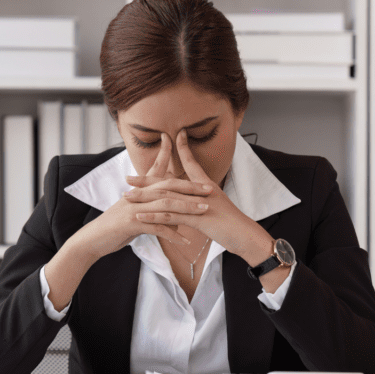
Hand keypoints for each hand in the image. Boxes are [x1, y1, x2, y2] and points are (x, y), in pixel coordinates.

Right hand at [64, 133, 211, 262]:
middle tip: (210, 189)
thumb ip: (157, 214)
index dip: (170, 158)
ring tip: (204, 210)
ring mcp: (134, 208)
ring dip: (187, 207)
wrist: (93, 240)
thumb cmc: (116, 229)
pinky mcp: (131, 223)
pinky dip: (173, 234)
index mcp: (138, 191)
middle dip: (190, 187)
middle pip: (168, 186)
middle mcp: (137, 195)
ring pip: (165, 204)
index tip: (185, 151)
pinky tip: (186, 241)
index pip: (157, 171)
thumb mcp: (137, 217)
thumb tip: (179, 220)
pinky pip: (157, 227)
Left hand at [126, 129, 274, 265]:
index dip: (181, 149)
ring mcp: (198, 204)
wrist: (246, 235)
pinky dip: (154, 216)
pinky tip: (140, 216)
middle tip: (127, 178)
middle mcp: (201, 191)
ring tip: (127, 197)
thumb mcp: (217, 206)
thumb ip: (202, 199)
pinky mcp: (197, 219)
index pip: (191, 163)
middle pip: (169, 181)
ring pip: (166, 198)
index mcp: (206, 185)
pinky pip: (171, 216)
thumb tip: (191, 197)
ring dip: (144, 197)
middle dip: (146, 180)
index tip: (168, 138)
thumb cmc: (232, 223)